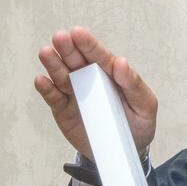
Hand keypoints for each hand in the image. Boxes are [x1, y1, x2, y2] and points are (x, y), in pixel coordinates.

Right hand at [33, 25, 156, 161]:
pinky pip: (53, 98)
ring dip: (53, 64)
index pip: (100, 56)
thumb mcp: (145, 106)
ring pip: (61, 75)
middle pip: (77, 61)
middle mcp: (90, 79)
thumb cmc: (137, 124)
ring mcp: (75, 93)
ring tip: (46, 53)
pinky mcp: (63, 110)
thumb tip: (121, 62)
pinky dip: (46, 89)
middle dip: (68, 48)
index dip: (89, 45)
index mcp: (111, 73)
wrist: (124, 152)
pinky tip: (41, 80)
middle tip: (59, 37)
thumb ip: (134, 84)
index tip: (79, 33)